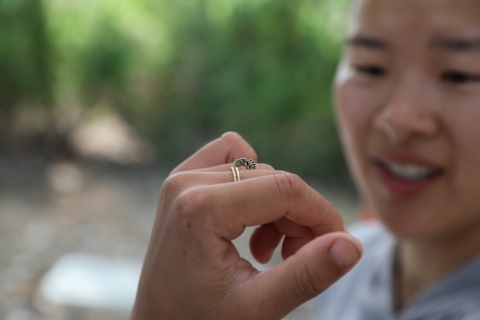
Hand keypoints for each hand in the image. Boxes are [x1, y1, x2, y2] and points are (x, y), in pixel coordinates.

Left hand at [130, 132, 362, 319]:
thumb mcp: (257, 307)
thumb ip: (307, 274)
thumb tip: (352, 245)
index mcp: (201, 209)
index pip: (285, 189)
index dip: (322, 213)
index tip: (337, 244)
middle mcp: (187, 182)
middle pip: (274, 179)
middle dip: (300, 217)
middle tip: (296, 260)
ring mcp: (181, 178)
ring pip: (258, 171)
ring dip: (276, 206)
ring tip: (266, 252)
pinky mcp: (183, 180)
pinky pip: (233, 159)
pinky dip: (252, 185)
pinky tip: (248, 224)